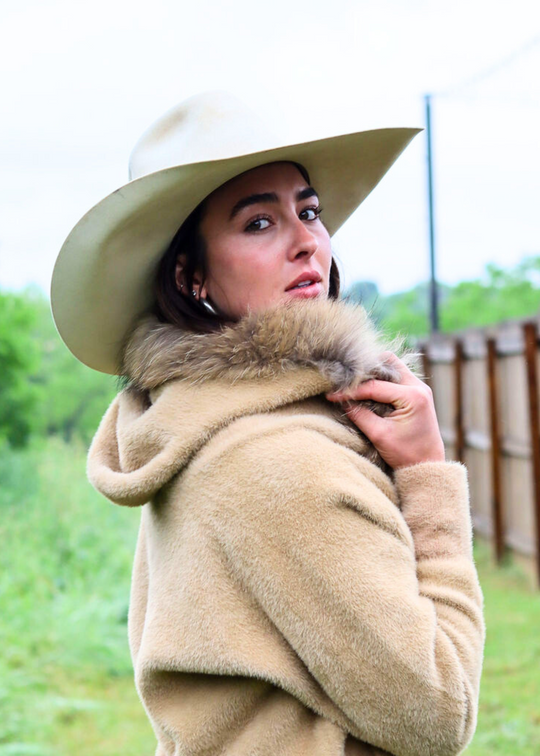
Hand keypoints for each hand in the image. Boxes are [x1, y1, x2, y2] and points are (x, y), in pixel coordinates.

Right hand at [325, 352, 444, 469]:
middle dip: (366, 370)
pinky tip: (368, 390)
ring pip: (392, 367)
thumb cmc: (406, 454)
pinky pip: (396, 377)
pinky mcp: (417, 393)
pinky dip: (382, 380)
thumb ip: (359, 415)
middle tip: (347, 382)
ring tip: (356, 386)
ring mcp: (420, 388)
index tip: (332, 395)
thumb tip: (341, 400)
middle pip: (388, 362)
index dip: (351, 390)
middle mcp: (419, 387)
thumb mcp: (379, 435)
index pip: (375, 386)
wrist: (427, 465)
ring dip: (374, 374)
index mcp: (413, 396)